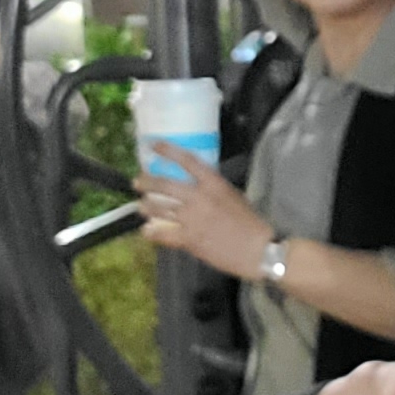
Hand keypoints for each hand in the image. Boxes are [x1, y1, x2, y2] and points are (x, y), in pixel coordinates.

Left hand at [138, 144, 274, 280]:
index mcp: (214, 184)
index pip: (187, 161)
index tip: (154, 145)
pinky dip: (152, 232)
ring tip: (140, 206)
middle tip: (137, 182)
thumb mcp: (233, 195)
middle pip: (165, 185)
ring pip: (160, 209)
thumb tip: (197, 185)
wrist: (257, 249)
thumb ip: (213, 188)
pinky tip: (146, 231)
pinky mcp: (190, 239)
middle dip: (147, 182)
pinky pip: (164, 234)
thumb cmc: (249, 222)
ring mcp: (193, 219)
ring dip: (147, 207)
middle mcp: (200, 198)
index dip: (168, 151)